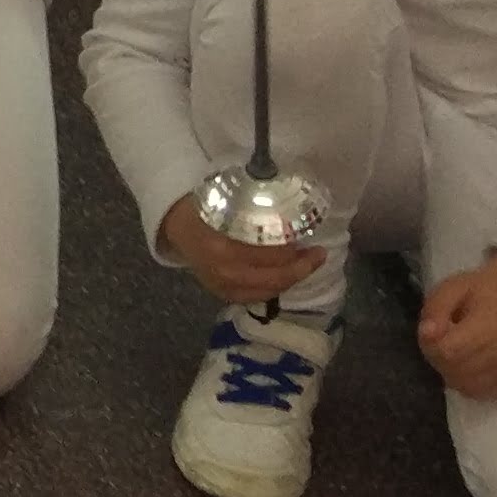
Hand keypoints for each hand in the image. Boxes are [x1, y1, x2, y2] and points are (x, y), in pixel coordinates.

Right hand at [160, 190, 330, 307]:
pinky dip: (276, 286)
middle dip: (302, 266)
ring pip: (270, 290)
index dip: (293, 245)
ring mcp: (224, 287)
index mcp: (225, 246)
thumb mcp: (229, 199)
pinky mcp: (224, 295)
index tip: (307, 233)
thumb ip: (258, 208)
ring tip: (308, 264)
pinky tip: (287, 275)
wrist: (177, 226)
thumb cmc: (205, 207)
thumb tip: (294, 209)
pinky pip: (258, 296)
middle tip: (318, 253)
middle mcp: (226, 272)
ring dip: (292, 278)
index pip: (271, 254)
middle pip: (275, 276)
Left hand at [416, 247, 496, 399]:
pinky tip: (467, 363)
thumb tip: (426, 334)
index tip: (432, 332)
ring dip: (450, 371)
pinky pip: (478, 393)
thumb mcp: (453, 287)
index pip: (448, 352)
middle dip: (438, 358)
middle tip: (442, 339)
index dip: (431, 345)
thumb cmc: (484, 290)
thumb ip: (435, 309)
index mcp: (487, 327)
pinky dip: (466, 382)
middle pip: (453, 371)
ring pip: (463, 386)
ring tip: (455, 350)